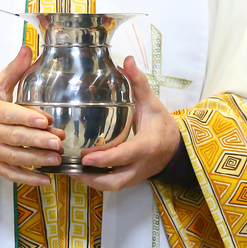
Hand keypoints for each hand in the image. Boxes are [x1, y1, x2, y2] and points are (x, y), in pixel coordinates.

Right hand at [0, 45, 62, 185]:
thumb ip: (14, 70)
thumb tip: (28, 48)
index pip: (10, 115)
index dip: (27, 118)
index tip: (45, 120)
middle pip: (15, 137)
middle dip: (37, 141)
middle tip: (58, 142)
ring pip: (14, 157)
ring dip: (36, 160)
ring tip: (56, 159)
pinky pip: (9, 174)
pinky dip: (27, 178)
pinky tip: (45, 179)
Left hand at [75, 57, 181, 191]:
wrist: (177, 148)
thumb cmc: (162, 125)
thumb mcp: (152, 103)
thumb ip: (138, 83)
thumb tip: (126, 60)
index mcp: (146, 146)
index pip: (124, 155)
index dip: (104, 159)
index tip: (85, 158)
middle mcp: (140, 166)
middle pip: (114, 180)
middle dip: (91, 177)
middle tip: (69, 166)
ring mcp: (136, 176)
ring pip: (112, 187)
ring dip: (90, 182)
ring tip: (70, 170)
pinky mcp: (131, 180)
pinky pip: (112, 185)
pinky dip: (96, 182)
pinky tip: (80, 172)